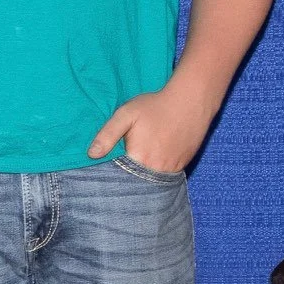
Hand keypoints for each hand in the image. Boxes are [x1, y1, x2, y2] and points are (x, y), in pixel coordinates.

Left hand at [87, 76, 208, 172]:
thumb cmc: (155, 106)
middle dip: (125, 179)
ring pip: (151, 181)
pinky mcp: (183, 165)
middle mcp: (156, 168)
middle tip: (119, 171)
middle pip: (135, 182)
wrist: (191, 101)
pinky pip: (165, 176)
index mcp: (138, 158)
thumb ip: (108, 135)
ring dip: (142, 178)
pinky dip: (156, 174)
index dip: (110, 176)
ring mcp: (171, 169)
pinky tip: (150, 165)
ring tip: (135, 168)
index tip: (103, 173)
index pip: (118, 177)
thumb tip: (92, 154)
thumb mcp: (125, 114)